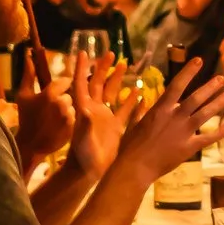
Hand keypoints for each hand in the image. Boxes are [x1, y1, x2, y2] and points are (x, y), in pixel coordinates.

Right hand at [11, 39, 74, 164]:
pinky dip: (70, 119)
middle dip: (64, 98)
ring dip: (67, 108)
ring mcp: (69, 116)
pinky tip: (59, 125)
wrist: (31, 144)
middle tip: (53, 108)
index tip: (54, 93)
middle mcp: (62, 102)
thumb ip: (28, 74)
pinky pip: (76, 116)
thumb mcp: (23, 95)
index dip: (61, 86)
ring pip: (74, 105)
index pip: (66, 81)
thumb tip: (29, 56)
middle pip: (71, 93)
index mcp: (50, 93)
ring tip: (55, 118)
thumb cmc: (26, 118)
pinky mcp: (74, 127)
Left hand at [61, 45, 129, 180]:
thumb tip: (87, 109)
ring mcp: (105, 118)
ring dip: (118, 79)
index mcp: (84, 108)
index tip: (84, 52)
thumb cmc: (82, 156)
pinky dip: (132, 101)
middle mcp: (94, 109)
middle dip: (104, 68)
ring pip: (112, 93)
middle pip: (98, 83)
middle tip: (111, 54)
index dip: (82, 68)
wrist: (89, 172)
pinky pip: (126, 111)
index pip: (81, 83)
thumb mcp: (82, 139)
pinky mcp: (116, 127)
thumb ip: (84, 124)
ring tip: (125, 65)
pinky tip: (142, 92)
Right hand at [121, 57, 223, 181]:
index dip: (189, 71)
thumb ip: (140, 111)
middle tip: (222, 79)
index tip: (199, 60)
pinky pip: (208, 138)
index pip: (177, 84)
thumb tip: (141, 100)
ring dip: (218, 103)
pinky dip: (220, 132)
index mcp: (161, 108)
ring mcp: (184, 131)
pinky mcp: (189, 147)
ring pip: (205, 114)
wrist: (136, 167)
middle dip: (211, 87)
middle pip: (197, 97)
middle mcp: (175, 116)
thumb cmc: (130, 145)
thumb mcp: (134, 124)